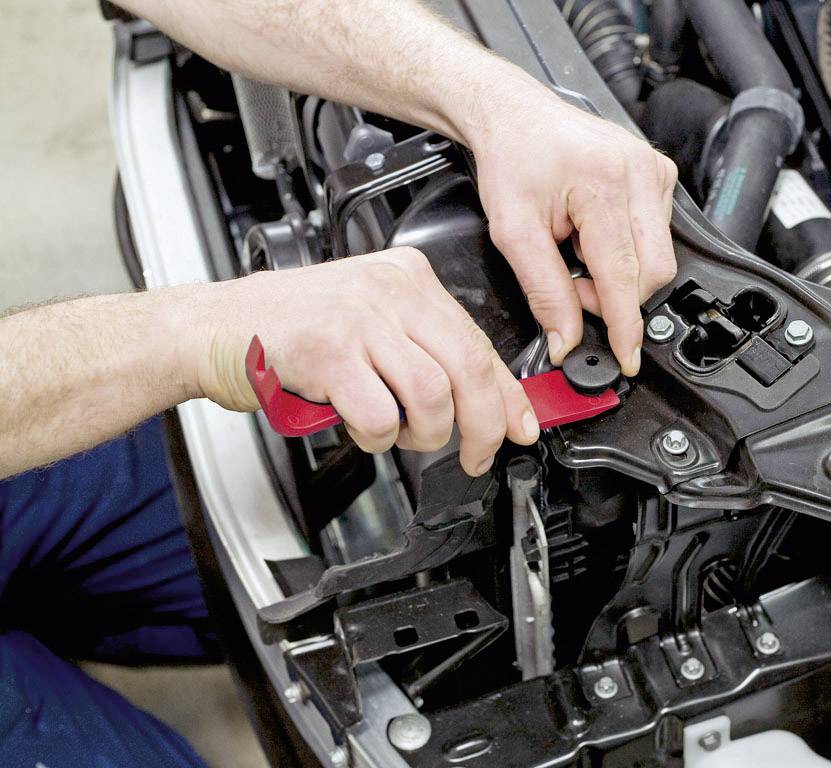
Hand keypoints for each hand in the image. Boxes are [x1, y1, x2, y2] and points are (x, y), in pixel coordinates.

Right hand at [184, 247, 538, 475]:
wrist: (210, 328)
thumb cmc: (286, 330)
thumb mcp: (367, 321)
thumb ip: (421, 349)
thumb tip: (482, 397)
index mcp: (407, 278)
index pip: (478, 340)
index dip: (508, 393)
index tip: (522, 424)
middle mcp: (389, 290)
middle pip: (468, 367)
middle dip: (484, 424)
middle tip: (477, 454)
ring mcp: (359, 318)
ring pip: (433, 394)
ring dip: (426, 434)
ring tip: (403, 436)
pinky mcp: (329, 351)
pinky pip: (382, 415)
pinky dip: (379, 437)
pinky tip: (361, 427)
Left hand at [470, 90, 678, 375]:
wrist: (514, 114)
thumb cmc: (512, 160)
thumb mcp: (513, 232)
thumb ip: (544, 291)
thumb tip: (565, 339)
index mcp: (603, 183)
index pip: (624, 274)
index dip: (624, 324)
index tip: (627, 357)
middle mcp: (639, 173)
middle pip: (653, 271)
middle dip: (616, 296)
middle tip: (574, 286)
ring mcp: (654, 171)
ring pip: (658, 257)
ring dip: (619, 272)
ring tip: (578, 251)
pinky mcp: (660, 173)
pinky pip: (659, 235)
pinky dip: (627, 250)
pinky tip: (595, 234)